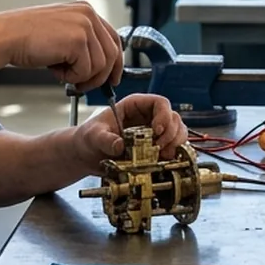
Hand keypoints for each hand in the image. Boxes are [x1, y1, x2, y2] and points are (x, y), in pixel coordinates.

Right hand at [0, 1, 122, 91]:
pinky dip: (71, 78)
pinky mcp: (78, 41)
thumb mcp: (61, 32)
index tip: (113, 78)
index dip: (115, 62)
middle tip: (84, 85)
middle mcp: (88, 14)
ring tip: (61, 73)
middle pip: (112, 54)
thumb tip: (99, 65)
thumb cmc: (26, 38)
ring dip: (81, 77)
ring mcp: (84, 26)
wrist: (6, 37)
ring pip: (100, 65)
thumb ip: (81, 42)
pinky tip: (55, 70)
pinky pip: (86, 71)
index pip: (113, 38)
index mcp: (86, 10)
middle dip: (100, 76)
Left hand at [73, 93, 188, 165]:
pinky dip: (173, 154)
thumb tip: (120, 145)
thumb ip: (105, 139)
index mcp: (135, 106)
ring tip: (162, 155)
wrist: (86, 156)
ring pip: (178, 132)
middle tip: (158, 148)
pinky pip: (174, 148)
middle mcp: (148, 117)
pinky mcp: (156, 148)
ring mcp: (154, 133)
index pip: (160, 103)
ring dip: (175, 144)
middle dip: (170, 133)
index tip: (156, 131)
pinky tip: (163, 161)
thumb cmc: (89, 138)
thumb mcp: (93, 136)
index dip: (163, 115)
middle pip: (173, 118)